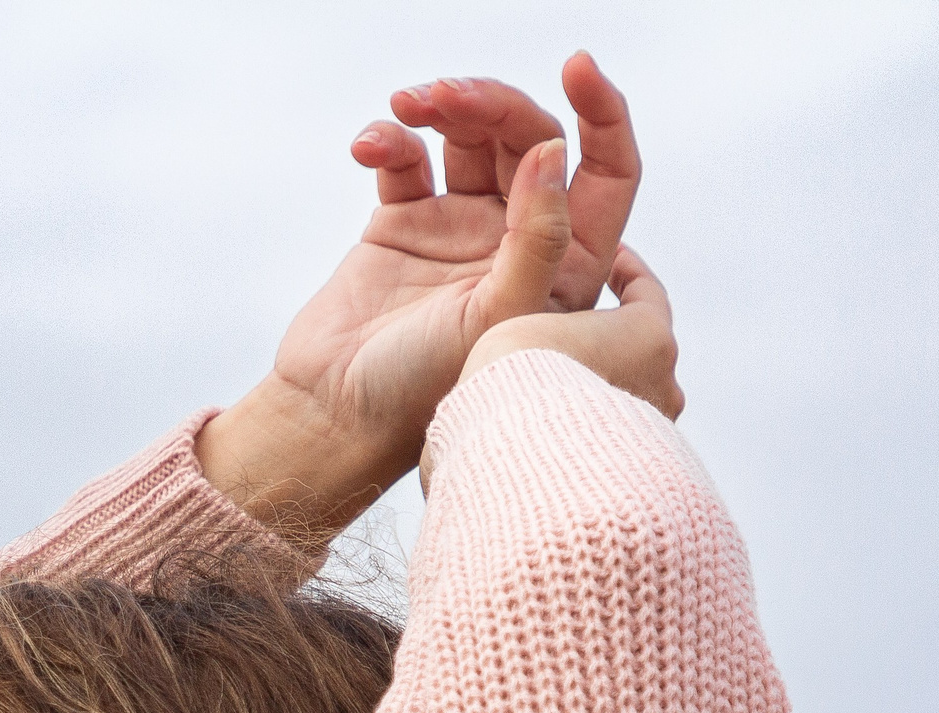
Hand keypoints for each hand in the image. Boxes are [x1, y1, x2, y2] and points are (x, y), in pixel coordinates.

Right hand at [197, 53, 641, 533]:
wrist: (332, 418)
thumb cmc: (424, 391)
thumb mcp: (500, 319)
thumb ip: (538, 237)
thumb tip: (554, 152)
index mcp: (563, 265)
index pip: (606, 170)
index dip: (603, 113)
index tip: (577, 67)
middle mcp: (517, 240)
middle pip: (529, 139)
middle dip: (494, 104)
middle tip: (447, 96)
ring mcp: (459, 229)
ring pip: (469, 138)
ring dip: (443, 107)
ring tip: (408, 104)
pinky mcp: (403, 224)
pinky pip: (406, 159)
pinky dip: (388, 139)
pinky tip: (368, 146)